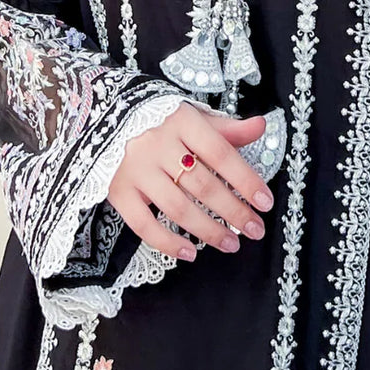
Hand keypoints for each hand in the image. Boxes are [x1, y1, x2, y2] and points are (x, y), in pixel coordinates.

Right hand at [109, 106, 272, 262]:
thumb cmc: (159, 120)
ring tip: (231, 244)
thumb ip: (226, 128)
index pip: (221, 154)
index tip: (266, 203)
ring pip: (178, 208)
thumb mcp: (192, 116)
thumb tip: (260, 126)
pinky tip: (190, 253)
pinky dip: (167, 242)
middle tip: (255, 230)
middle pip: (203, 185)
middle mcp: (159, 145)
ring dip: (208, 230)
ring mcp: (137, 170)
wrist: (104, 118)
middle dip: (234, 212)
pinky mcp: (118, 191)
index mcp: (182, 122)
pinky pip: (143, 224)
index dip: (246, 180)